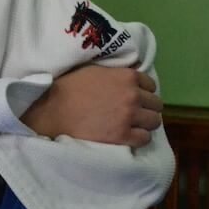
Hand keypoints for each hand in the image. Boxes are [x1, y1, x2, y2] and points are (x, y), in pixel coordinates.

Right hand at [20, 65, 162, 147]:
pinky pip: (144, 139)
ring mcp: (129, 117)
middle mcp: (133, 96)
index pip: (151, 85)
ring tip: (131, 125)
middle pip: (156, 105)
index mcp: (127, 77)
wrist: (52, 109)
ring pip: (154, 122)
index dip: (143, 92)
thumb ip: (116, 73)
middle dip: (146, 108)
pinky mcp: (123, 136)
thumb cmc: (69, 87)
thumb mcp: (95, 70)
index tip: (134, 98)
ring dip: (144, 124)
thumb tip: (130, 74)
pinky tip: (127, 136)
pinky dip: (138, 138)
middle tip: (133, 113)